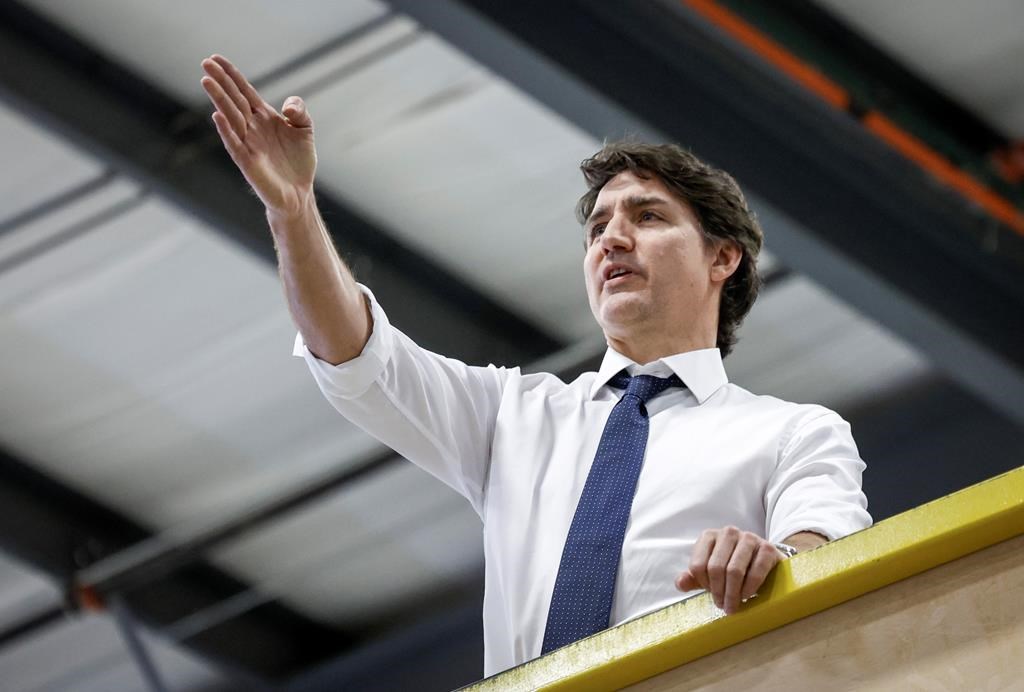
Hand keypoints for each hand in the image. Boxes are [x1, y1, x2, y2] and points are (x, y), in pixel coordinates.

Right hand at [200, 54, 316, 216]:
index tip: (216, 58)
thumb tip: (286, 107)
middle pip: (233, 100)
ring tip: (207, 81)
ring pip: (230, 117)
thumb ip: (299, 110)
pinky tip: (217, 117)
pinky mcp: (248, 162)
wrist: (299, 193)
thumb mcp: (304, 128)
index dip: (231, 75)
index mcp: (262, 116)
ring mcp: (248, 143)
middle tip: (205, 63)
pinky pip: (234, 144)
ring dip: (219, 100)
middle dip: (220, 82)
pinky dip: (226, 130)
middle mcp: (251, 127)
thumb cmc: (299, 161)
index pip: (243, 91)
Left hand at [675, 526, 781, 614]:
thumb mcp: (710, 573)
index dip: (703, 584)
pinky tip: (747, 596)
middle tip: (723, 607)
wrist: (764, 562)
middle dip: (719, 592)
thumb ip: (693, 578)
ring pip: (734, 570)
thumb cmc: (732, 567)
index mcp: (708, 536)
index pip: (697, 565)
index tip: (710, 594)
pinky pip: (755, 572)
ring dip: (733, 593)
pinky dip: (749, 588)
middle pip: (715, 568)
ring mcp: (749, 538)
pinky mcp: (767, 548)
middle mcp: (728, 533)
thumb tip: (680, 583)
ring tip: (733, 606)